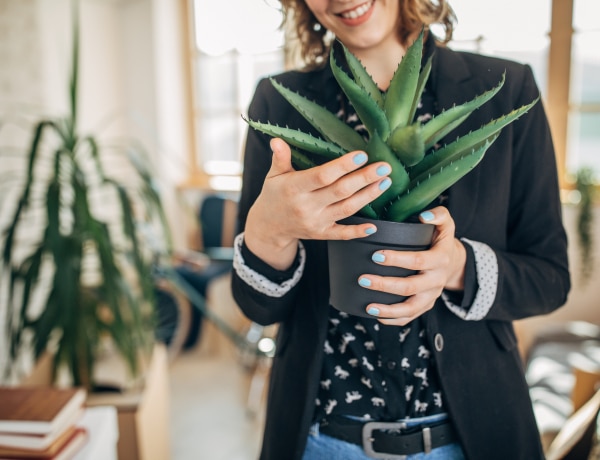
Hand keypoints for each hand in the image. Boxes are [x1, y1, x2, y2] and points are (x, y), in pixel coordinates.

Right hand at [244, 138, 392, 269]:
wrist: (268, 227)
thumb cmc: (274, 195)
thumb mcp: (273, 175)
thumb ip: (280, 158)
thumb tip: (277, 140)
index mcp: (295, 188)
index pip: (322, 176)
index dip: (343, 166)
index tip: (362, 155)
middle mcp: (307, 206)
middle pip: (340, 191)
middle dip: (364, 179)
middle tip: (384, 167)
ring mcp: (316, 222)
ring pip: (346, 209)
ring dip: (368, 196)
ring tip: (385, 183)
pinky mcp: (321, 234)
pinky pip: (342, 234)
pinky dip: (357, 232)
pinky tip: (374, 226)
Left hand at [358, 207, 466, 325]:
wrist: (453, 262)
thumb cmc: (440, 239)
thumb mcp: (445, 223)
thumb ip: (438, 214)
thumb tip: (423, 215)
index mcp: (441, 258)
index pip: (418, 261)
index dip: (397, 259)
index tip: (375, 256)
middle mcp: (437, 280)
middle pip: (411, 287)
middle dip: (385, 285)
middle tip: (363, 279)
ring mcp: (432, 295)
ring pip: (411, 308)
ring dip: (389, 310)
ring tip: (368, 306)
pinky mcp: (426, 305)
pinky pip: (411, 317)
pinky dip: (394, 320)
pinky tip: (377, 316)